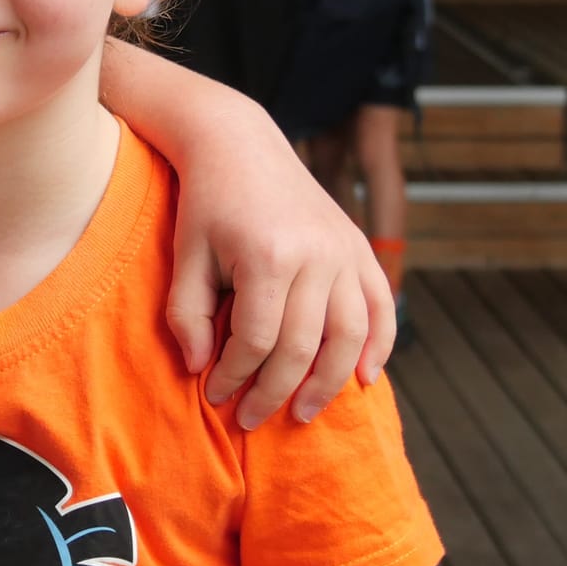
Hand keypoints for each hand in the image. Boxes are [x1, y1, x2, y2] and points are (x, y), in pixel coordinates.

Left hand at [167, 110, 394, 426]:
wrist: (239, 146)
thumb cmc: (205, 204)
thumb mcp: (185, 256)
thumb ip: (186, 315)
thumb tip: (200, 369)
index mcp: (267, 256)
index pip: (255, 341)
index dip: (234, 376)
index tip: (214, 396)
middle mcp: (315, 255)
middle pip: (303, 347)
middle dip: (274, 391)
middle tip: (251, 419)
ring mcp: (343, 251)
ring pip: (349, 335)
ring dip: (329, 383)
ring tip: (303, 412)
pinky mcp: (359, 247)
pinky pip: (381, 305)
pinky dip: (379, 344)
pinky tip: (364, 378)